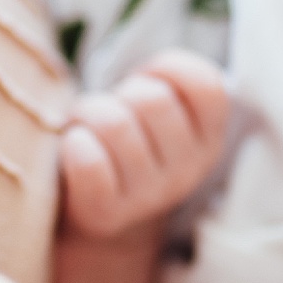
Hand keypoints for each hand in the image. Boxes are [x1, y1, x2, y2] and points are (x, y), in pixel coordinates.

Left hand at [58, 49, 230, 239]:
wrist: (99, 212)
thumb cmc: (127, 142)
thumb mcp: (160, 114)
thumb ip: (166, 85)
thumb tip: (150, 74)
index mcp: (208, 140)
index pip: (206, 86)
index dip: (168, 69)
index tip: (147, 82)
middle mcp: (187, 172)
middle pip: (151, 99)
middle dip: (119, 93)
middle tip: (107, 110)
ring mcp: (150, 196)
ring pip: (114, 124)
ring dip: (87, 114)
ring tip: (85, 128)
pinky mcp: (108, 213)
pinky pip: (89, 162)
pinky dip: (75, 144)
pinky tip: (75, 147)